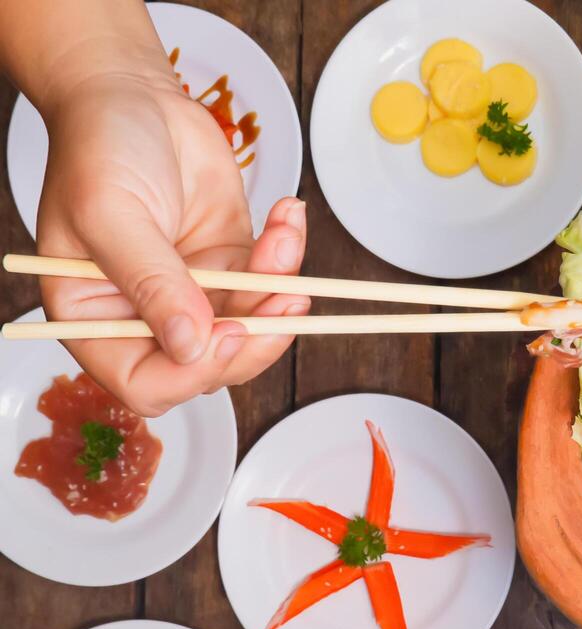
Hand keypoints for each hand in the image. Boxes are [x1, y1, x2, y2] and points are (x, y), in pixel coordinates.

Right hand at [35, 63, 308, 416]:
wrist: (133, 96)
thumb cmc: (99, 146)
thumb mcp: (111, 212)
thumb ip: (149, 282)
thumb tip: (190, 345)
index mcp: (95, 318)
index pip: (146, 382)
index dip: (191, 372)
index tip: (227, 333)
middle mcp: (146, 318)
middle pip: (211, 366)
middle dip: (256, 336)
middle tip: (284, 297)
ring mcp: (195, 296)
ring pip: (252, 328)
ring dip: (280, 291)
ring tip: (283, 237)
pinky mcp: (232, 268)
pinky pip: (272, 283)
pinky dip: (289, 256)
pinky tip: (287, 216)